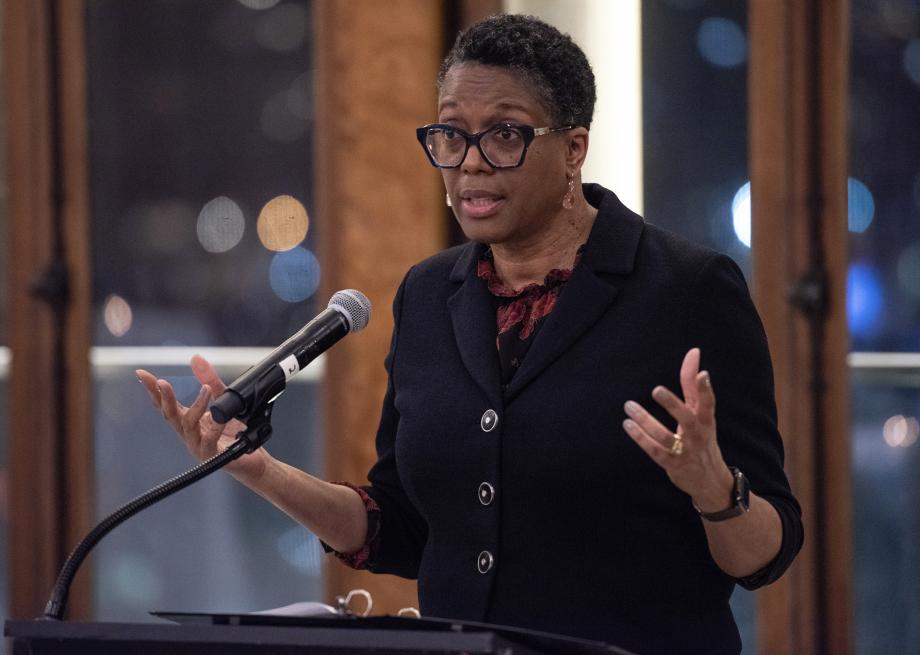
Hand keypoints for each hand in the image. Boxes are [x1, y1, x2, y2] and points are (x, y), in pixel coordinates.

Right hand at [136, 354, 269, 484]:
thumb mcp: (223, 401)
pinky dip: (215, 427)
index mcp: (188, 421)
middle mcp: (189, 434)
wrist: (252, 459)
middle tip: (161, 382)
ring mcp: (199, 446)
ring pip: (189, 426)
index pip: (166, 404)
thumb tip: (195, 358)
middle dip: (163, 398)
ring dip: (196, 407)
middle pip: (170, 415)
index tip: (142, 373)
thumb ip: (210, 380)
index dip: (153, 390)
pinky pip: (210, 440)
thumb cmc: (234, 433)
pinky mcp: (213, 456)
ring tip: (206, 389)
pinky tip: (219, 416)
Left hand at [621, 348, 733, 511]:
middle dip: (673, 405)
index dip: (706, 389)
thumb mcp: (701, 413)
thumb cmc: (702, 438)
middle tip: (656, 390)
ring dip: (646, 422)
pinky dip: (641, 438)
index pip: (708, 403)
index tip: (703, 374)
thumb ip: (693, 385)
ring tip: (629, 406)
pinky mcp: (672, 464)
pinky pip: (654, 451)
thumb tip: (693, 352)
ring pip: (665, 437)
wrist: (710, 480)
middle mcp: (697, 435)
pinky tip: (627, 425)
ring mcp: (685, 451)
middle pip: (687, 419)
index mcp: (706, 420)